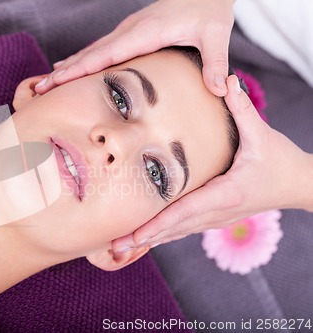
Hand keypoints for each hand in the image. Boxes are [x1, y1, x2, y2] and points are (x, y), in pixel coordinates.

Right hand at [35, 0, 233, 96]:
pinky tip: (70, 66)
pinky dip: (81, 60)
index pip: (106, 54)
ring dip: (68, 67)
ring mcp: (127, 31)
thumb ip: (215, 62)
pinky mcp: (129, 33)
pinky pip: (100, 49)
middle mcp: (130, 31)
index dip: (80, 68)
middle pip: (90, 54)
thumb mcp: (216, 34)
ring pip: (91, 51)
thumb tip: (220, 89)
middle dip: (64, 71)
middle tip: (39, 88)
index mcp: (145, 33)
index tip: (58, 79)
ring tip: (46, 82)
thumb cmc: (209, 9)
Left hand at [112, 75, 311, 251]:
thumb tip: (226, 80)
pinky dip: (164, 234)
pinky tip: (146, 237)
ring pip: (178, 232)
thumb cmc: (281, 161)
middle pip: (175, 228)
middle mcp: (218, 212)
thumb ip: (242, 109)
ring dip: (151, 239)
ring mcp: (217, 218)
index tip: (136, 234)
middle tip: (114, 246)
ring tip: (121, 248)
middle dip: (144, 238)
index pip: (185, 211)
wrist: (299, 185)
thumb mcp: (263, 135)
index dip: (159, 224)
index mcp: (226, 193)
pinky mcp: (216, 218)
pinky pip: (185, 228)